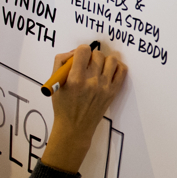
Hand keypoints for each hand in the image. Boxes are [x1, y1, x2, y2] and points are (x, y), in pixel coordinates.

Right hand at [39, 44, 126, 172]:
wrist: (75, 127)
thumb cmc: (63, 105)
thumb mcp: (54, 83)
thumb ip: (61, 62)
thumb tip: (75, 51)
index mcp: (75, 79)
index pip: (84, 50)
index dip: (81, 50)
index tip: (79, 57)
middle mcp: (91, 82)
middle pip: (97, 54)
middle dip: (91, 57)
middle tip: (87, 65)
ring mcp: (104, 87)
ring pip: (111, 60)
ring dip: (104, 61)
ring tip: (98, 68)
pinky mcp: (113, 92)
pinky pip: (122, 71)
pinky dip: (117, 67)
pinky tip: (108, 71)